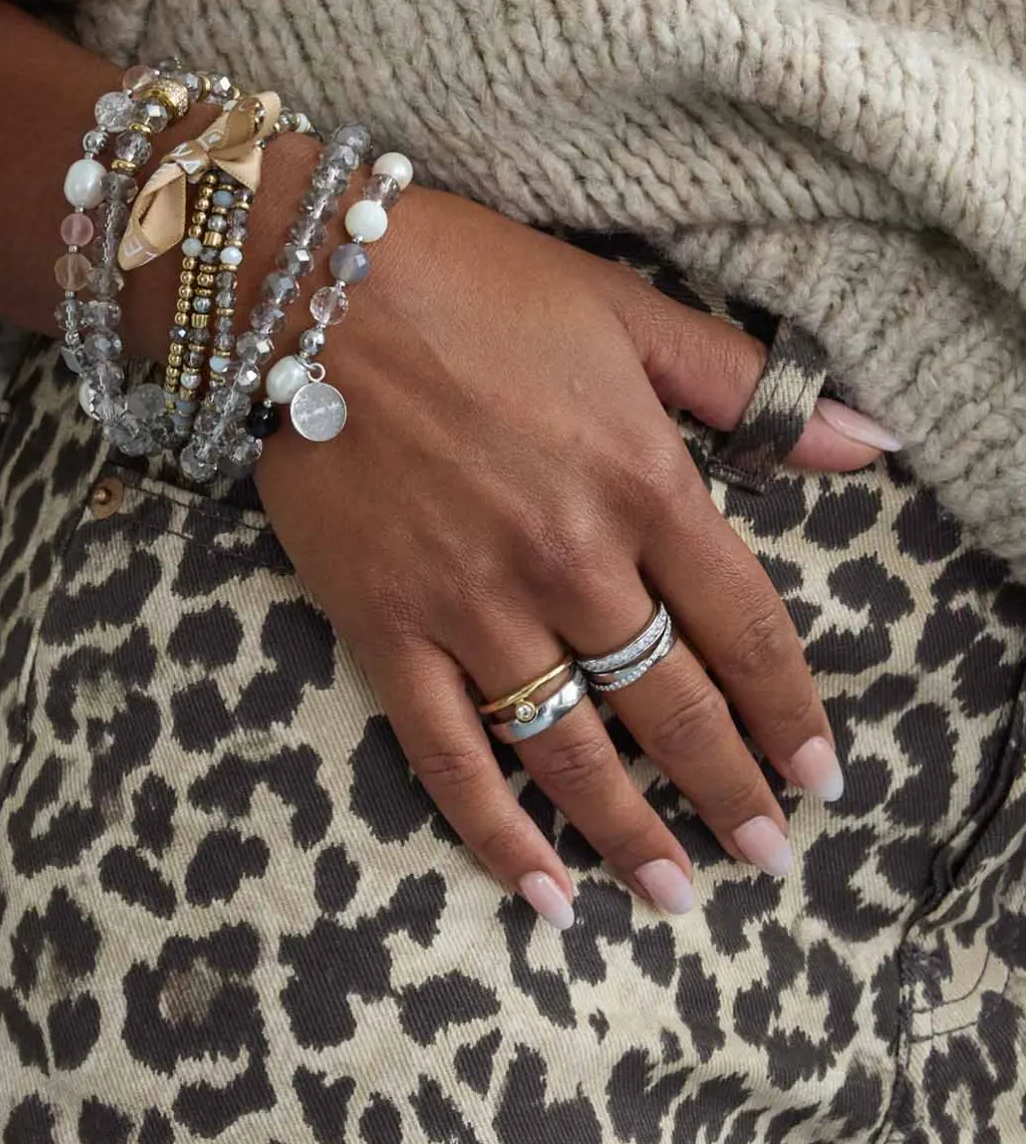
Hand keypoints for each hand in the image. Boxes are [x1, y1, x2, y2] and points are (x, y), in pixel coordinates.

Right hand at [253, 176, 883, 924]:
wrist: (310, 283)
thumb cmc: (471, 284)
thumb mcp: (624, 310)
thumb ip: (743, 383)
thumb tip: (867, 441)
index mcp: (640, 480)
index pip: (744, 628)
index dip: (790, 711)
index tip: (818, 774)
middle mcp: (569, 560)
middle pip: (672, 705)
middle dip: (729, 791)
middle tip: (763, 855)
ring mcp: (472, 602)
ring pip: (569, 745)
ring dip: (629, 831)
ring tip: (674, 892)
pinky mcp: (384, 624)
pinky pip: (445, 752)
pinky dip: (493, 830)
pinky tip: (538, 892)